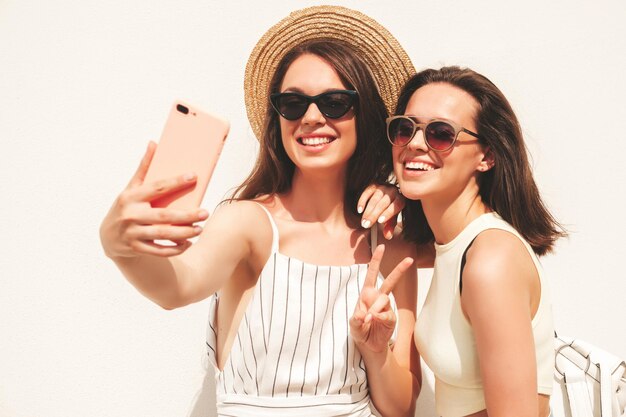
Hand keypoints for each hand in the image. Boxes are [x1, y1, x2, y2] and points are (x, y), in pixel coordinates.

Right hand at [99, 142, 208, 257]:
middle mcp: (131, 215)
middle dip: (186, 215)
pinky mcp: (136, 248)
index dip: (175, 182)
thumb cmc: (126, 207)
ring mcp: (133, 233)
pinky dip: (175, 248)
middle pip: (164, 215)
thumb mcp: (131, 187)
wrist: (108, 237)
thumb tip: (154, 143)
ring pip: (162, 234)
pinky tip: (188, 243)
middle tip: (205, 213)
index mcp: (131, 197)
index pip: (156, 187)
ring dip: (183, 233)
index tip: (194, 176)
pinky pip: (159, 250)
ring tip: (199, 229)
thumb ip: (144, 168)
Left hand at [350, 245, 413, 352]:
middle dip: (399, 270)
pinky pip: (387, 314)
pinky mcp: (391, 318)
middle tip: (409, 259)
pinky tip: (374, 321)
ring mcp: (386, 307)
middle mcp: (377, 298)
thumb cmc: (360, 330)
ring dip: (375, 308)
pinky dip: (379, 317)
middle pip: (390, 281)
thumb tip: (363, 314)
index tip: (382, 247)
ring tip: (368, 319)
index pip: (371, 274)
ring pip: (384, 299)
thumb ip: (356, 320)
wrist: (369, 346)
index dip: (376, 260)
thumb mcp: (353, 325)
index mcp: (366, 294)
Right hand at [357, 184, 404, 239]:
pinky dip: (362, 201)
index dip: (388, 213)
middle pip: (383, 204)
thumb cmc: (391, 207)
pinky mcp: (373, 184)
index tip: (380, 222)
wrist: (388, 193)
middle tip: (366, 225)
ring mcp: (383, 186)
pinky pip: (366, 192)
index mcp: (401, 199)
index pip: (396, 205)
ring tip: (363, 222)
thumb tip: (388, 236)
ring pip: (374, 199)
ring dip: (367, 211)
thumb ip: (390, 226)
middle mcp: (393, 191)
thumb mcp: (393, 217)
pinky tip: (360, 210)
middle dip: (373, 215)